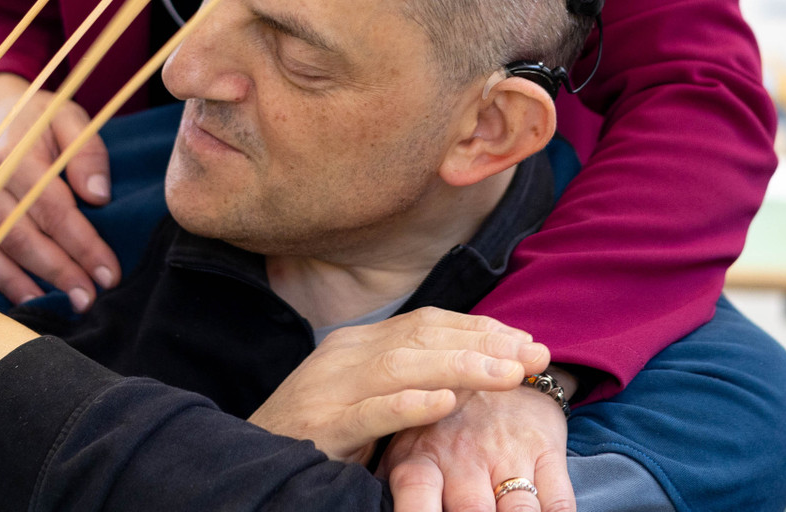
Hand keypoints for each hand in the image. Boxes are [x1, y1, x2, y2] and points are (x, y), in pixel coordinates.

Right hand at [0, 74, 121, 309]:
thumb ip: (87, 151)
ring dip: (15, 282)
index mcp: (16, 155)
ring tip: (46, 306)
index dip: (82, 245)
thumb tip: (97, 195)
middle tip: (86, 300)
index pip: (54, 208)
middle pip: (20, 234)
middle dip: (56, 271)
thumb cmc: (38, 117)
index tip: (108, 274)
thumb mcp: (69, 117)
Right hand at [248, 308, 548, 464]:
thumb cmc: (316, 435)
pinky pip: (370, 412)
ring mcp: (331, 389)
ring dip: (462, 367)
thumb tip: (468, 379)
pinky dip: (410, 404)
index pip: (429, 323)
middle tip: (535, 355)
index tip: (526, 340)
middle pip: (424, 337)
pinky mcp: (321, 428)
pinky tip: (446, 403)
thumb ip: (408, 383)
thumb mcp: (365, 399)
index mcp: (359, 345)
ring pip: (404, 366)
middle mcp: (346, 355)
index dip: (481, 328)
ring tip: (508, 375)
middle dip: (486, 343)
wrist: (250, 461)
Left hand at [382, 373, 574, 511]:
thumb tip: (363, 505)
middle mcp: (465, 458)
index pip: (416, 497)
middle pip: (472, 511)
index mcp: (422, 459)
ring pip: (519, 511)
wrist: (497, 366)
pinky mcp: (545, 450)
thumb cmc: (441, 424)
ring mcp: (507, 453)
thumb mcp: (406, 447)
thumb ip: (393, 480)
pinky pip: (558, 499)